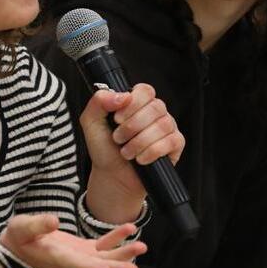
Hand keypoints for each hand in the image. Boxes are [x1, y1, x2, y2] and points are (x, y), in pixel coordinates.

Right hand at [0, 213, 145, 267]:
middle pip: (96, 267)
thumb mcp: (21, 227)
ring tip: (142, 247)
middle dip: (115, 267)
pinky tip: (129, 229)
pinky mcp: (82, 249)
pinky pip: (102, 246)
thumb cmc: (17, 237)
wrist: (17, 246)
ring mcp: (78, 256)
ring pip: (104, 258)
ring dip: (122, 254)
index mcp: (56, 258)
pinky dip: (115, 238)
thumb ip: (37, 225)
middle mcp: (71, 262)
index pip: (76, 265)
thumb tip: (54, 220)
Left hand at [82, 84, 184, 221]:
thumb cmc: (104, 149)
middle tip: (118, 138)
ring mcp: (167, 127)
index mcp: (136, 103)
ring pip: (163, 125)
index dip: (132, 104)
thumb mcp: (91, 122)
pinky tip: (140, 159)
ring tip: (126, 152)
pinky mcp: (175, 145)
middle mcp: (154, 113)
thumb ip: (99, 102)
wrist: (112, 176)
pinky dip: (151, 152)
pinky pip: (171, 141)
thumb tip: (122, 95)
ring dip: (139, 141)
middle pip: (155, 107)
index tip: (117, 119)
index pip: (145, 90)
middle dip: (132, 126)